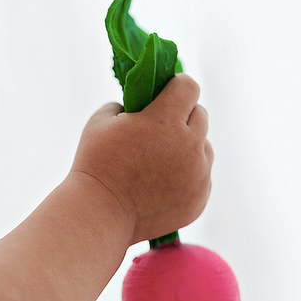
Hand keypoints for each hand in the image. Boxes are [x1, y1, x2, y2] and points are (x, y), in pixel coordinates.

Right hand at [70, 74, 212, 243]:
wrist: (100, 214)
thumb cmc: (96, 163)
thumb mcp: (101, 120)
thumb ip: (126, 103)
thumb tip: (142, 105)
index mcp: (165, 120)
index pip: (189, 87)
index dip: (177, 86)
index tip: (168, 93)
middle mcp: (189, 145)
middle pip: (201, 115)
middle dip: (183, 116)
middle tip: (161, 127)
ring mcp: (198, 175)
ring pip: (205, 147)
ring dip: (189, 146)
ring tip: (160, 159)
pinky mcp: (199, 199)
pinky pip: (202, 176)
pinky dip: (188, 175)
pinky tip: (163, 182)